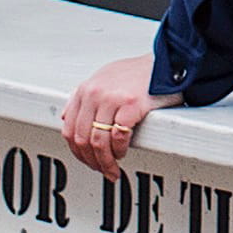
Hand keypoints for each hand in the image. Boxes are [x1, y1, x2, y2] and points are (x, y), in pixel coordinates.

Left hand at [59, 57, 170, 174]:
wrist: (166, 62)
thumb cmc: (139, 73)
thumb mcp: (104, 79)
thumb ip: (84, 97)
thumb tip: (66, 117)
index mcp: (85, 90)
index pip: (69, 129)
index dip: (77, 152)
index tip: (87, 161)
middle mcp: (95, 93)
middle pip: (82, 138)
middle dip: (91, 161)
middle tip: (101, 170)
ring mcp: (112, 98)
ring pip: (97, 141)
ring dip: (105, 161)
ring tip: (112, 169)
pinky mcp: (131, 104)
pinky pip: (118, 136)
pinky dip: (119, 150)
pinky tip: (123, 152)